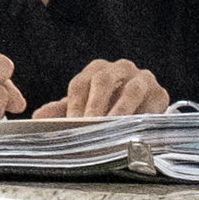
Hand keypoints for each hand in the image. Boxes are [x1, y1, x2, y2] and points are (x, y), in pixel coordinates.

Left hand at [35, 56, 169, 119]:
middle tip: (88, 125)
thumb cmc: (110, 107)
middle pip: (104, 81)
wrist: (144, 109)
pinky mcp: (160, 93)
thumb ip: (62, 110)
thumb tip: (37, 117)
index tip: (70, 123)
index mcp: (97, 70)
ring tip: (112, 127)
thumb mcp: (85, 108)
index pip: (81, 83)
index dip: (74, 104)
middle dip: (95, 105)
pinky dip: (143, 117)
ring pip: (130, 91)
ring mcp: (142, 79)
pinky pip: (152, 104)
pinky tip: (135, 131)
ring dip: (120, 110)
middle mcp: (120, 68)